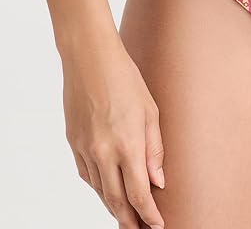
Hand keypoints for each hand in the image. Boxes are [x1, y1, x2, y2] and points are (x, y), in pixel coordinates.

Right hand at [61, 33, 165, 227]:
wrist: (89, 57)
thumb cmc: (125, 77)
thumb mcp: (150, 110)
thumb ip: (154, 149)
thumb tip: (158, 181)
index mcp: (128, 144)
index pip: (139, 195)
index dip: (148, 215)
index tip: (157, 225)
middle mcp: (104, 152)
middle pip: (116, 201)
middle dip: (129, 221)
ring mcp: (85, 149)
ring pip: (99, 190)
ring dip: (113, 206)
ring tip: (126, 214)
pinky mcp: (73, 142)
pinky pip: (86, 174)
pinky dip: (98, 186)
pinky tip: (106, 188)